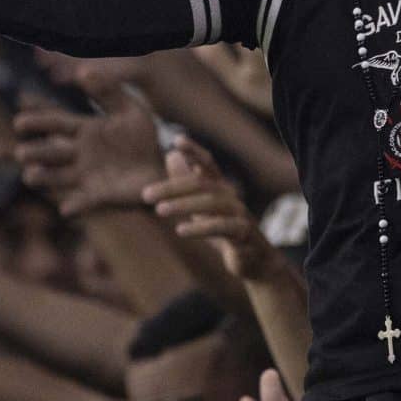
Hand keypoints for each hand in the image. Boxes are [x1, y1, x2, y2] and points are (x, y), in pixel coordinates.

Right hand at [12, 85, 165, 217]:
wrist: (163, 166)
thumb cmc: (143, 137)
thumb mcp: (129, 110)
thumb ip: (108, 91)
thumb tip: (84, 70)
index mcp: (84, 130)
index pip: (56, 123)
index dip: (38, 122)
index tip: (19, 122)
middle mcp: (79, 154)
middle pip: (51, 152)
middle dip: (36, 152)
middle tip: (21, 152)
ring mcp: (87, 176)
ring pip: (59, 177)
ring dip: (44, 178)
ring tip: (29, 176)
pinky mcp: (99, 195)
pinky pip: (84, 202)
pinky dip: (75, 206)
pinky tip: (65, 208)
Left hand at [142, 142, 281, 281]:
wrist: (254, 260)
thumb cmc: (225, 230)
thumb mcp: (202, 207)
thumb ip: (187, 183)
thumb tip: (171, 155)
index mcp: (220, 188)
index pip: (208, 164)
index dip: (195, 151)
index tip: (177, 140)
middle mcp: (231, 196)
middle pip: (201, 184)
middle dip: (172, 187)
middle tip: (145, 195)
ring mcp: (240, 214)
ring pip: (211, 203)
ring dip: (183, 205)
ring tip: (159, 210)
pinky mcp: (244, 233)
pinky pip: (222, 227)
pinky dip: (200, 228)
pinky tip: (180, 230)